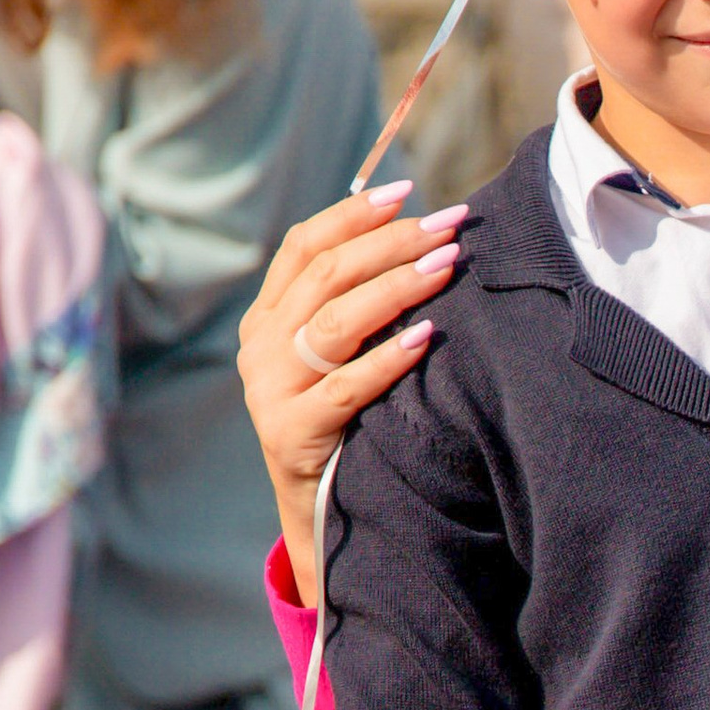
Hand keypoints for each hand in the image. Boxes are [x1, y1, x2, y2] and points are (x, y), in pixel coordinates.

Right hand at [237, 178, 467, 601]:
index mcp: (268, 320)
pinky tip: (426, 336)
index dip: (353, 215)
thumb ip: (356, 308)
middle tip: (448, 226)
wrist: (322, 517)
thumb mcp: (338, 361)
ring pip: (334, 322)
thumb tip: (423, 239)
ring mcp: (271, 392)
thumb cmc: (348, 426)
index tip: (407, 192)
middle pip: (325, 274)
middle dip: (390, 243)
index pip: (303, 247)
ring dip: (395, 288)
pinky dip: (388, 358)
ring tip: (446, 265)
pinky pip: (346, 387)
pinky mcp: (292, 435)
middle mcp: (262, 348)